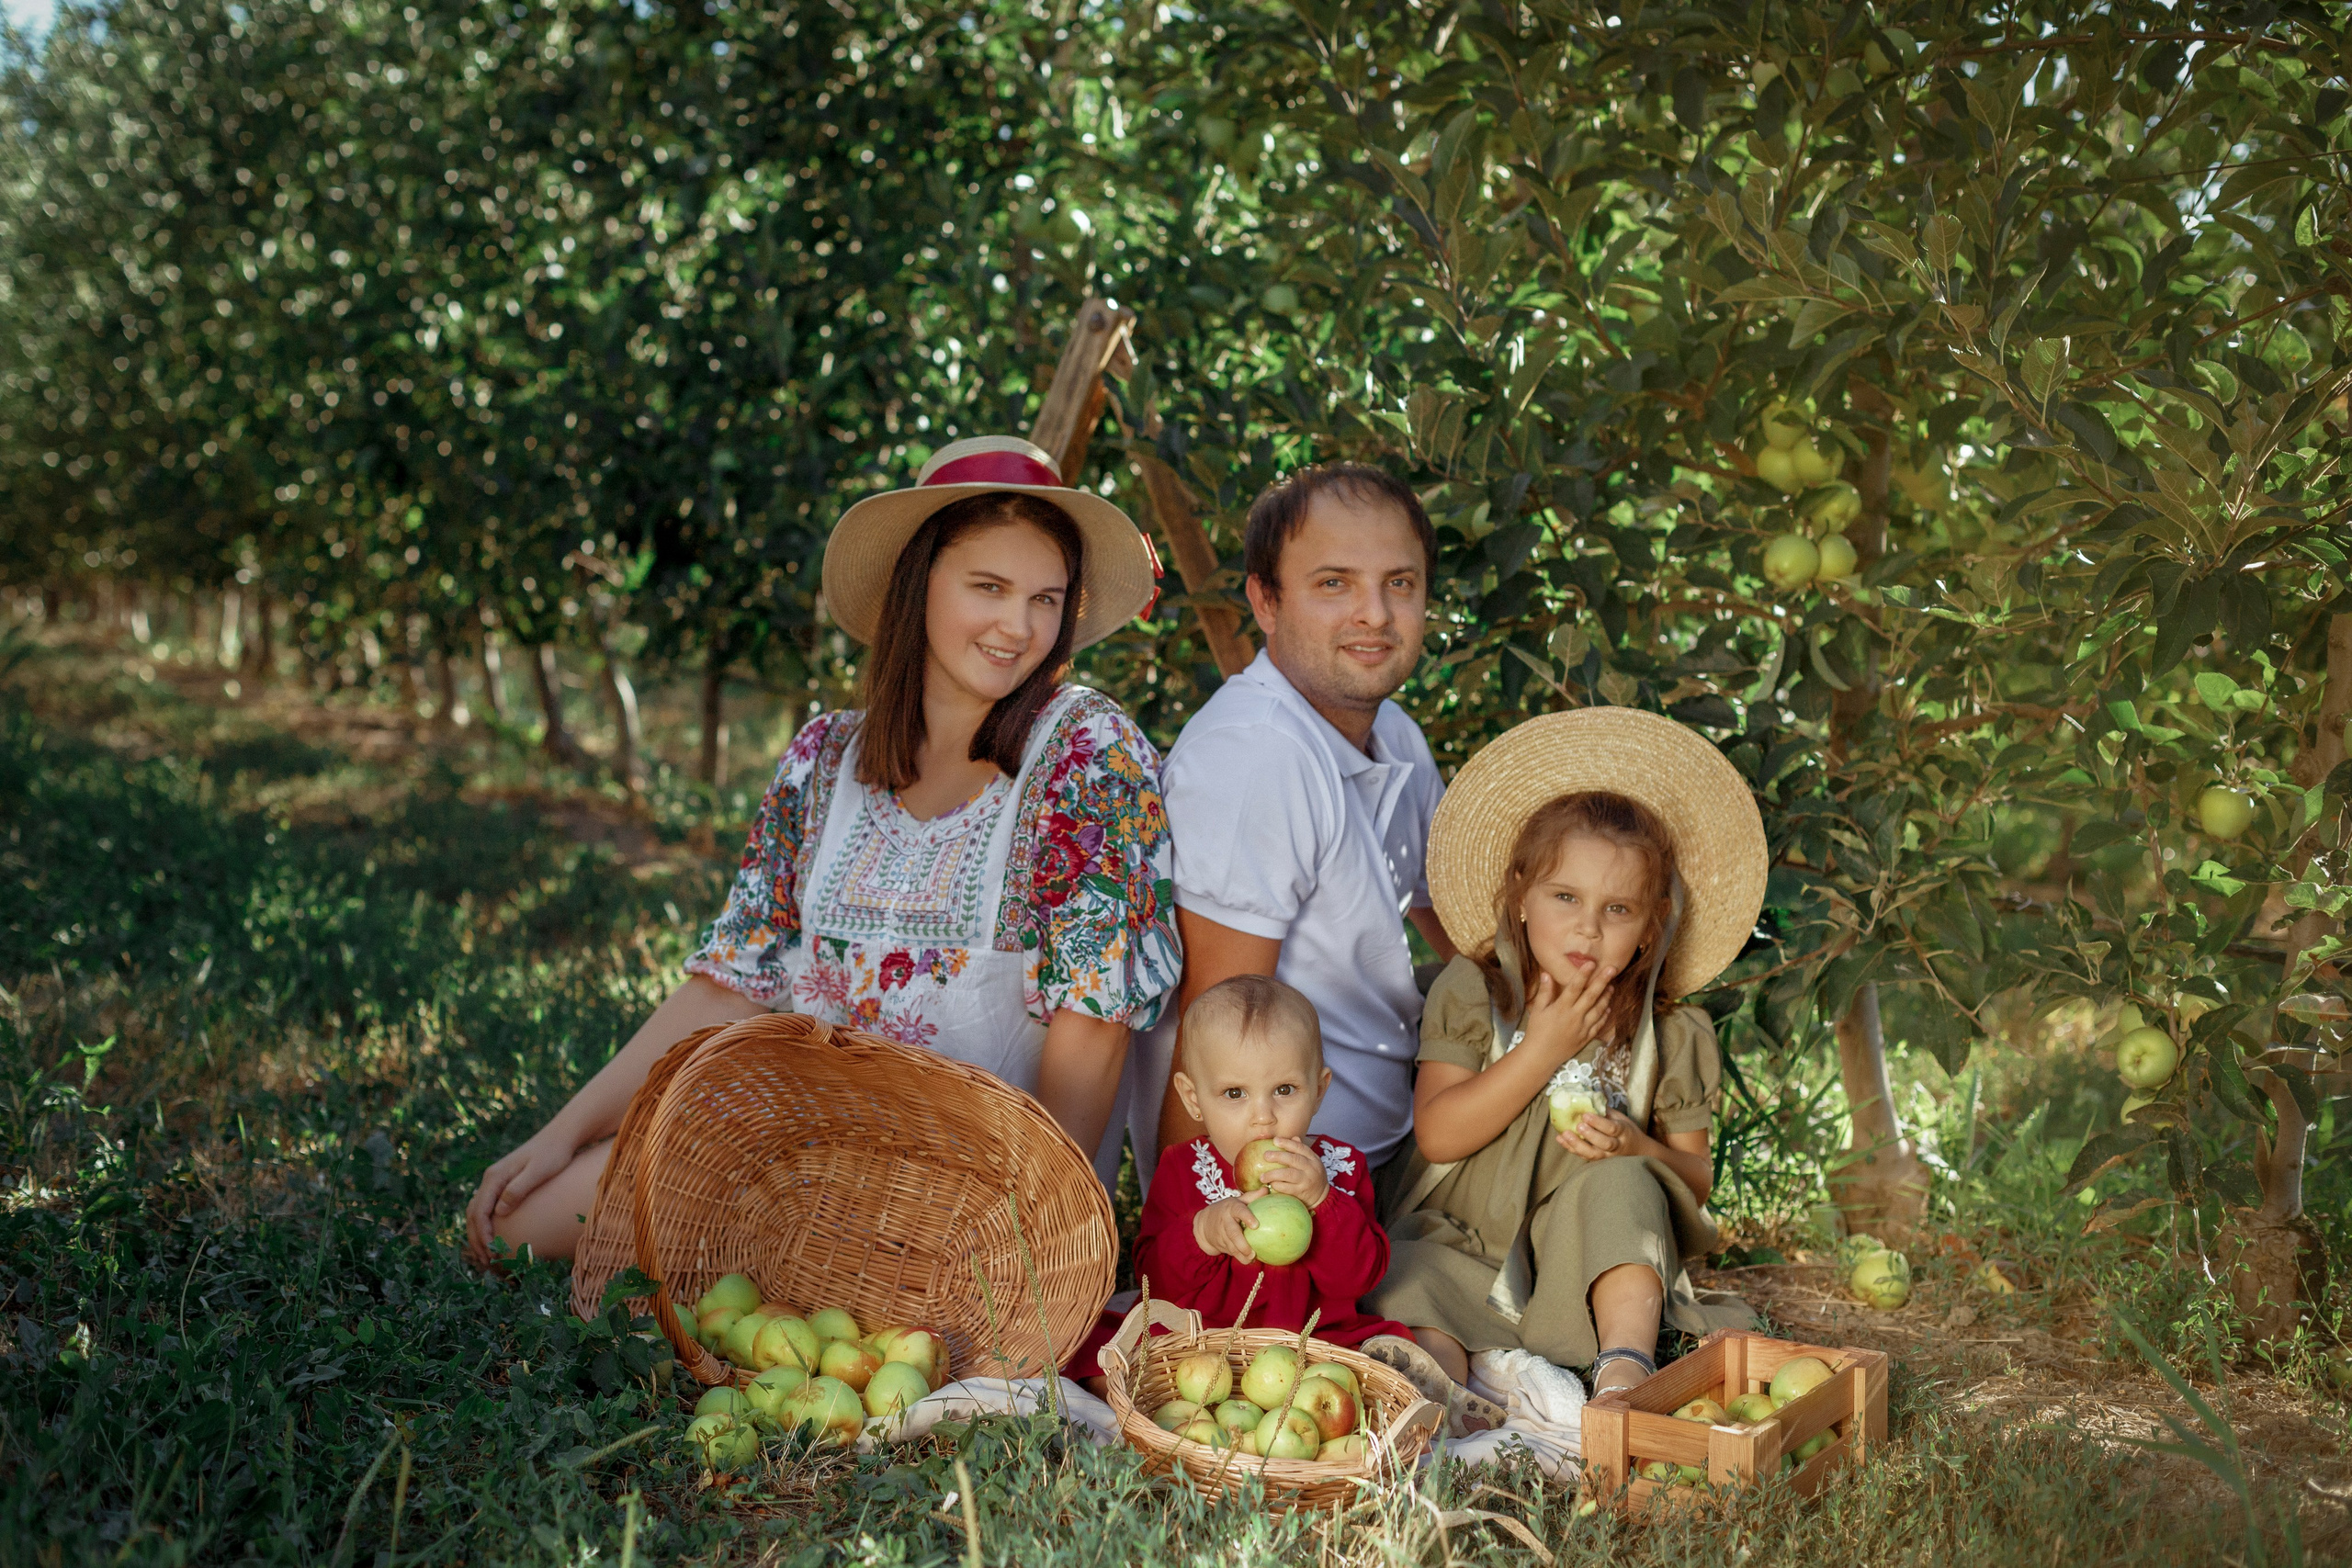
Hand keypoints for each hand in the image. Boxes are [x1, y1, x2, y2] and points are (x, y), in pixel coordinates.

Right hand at [463, 1125, 580, 1267]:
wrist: (562, 1136)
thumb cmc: (554, 1154)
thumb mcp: (539, 1171)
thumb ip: (518, 1189)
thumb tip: (499, 1211)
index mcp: (495, 1176)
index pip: (480, 1210)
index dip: (482, 1234)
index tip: (491, 1252)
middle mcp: (491, 1178)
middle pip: (474, 1213)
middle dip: (476, 1239)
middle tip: (486, 1262)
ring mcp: (496, 1180)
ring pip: (478, 1211)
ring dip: (478, 1234)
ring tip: (486, 1256)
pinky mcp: (505, 1183)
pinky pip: (487, 1207)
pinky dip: (486, 1225)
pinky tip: (494, 1238)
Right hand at [1193, 1196, 1257, 1261]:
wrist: (1205, 1222)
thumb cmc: (1228, 1210)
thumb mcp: (1237, 1201)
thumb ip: (1252, 1197)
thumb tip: (1267, 1190)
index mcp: (1231, 1208)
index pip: (1239, 1211)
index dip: (1247, 1217)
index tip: (1256, 1225)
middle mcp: (1225, 1221)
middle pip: (1233, 1233)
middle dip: (1242, 1244)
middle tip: (1252, 1252)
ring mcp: (1222, 1234)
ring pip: (1231, 1246)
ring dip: (1241, 1254)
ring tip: (1251, 1259)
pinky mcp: (1221, 1244)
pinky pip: (1231, 1252)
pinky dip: (1240, 1258)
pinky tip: (1249, 1261)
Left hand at [1254, 1136, 1329, 1208]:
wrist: (1322, 1196)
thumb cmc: (1312, 1176)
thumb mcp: (1312, 1162)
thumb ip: (1302, 1151)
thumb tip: (1293, 1137)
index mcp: (1313, 1159)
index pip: (1300, 1148)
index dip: (1287, 1143)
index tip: (1275, 1140)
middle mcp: (1311, 1169)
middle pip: (1294, 1160)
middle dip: (1278, 1156)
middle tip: (1265, 1156)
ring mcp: (1306, 1181)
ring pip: (1289, 1174)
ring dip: (1274, 1174)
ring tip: (1263, 1176)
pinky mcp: (1301, 1192)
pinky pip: (1287, 1188)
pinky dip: (1277, 1185)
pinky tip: (1271, 1184)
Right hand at [1520, 959, 1620, 1067]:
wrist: (1541, 1056)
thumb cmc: (1537, 1031)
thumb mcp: (1537, 1010)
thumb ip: (1544, 992)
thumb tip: (1547, 974)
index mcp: (1561, 1008)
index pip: (1574, 987)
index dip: (1583, 974)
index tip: (1591, 963)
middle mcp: (1574, 1016)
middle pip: (1591, 996)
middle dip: (1602, 981)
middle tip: (1612, 969)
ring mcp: (1582, 1028)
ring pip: (1598, 1009)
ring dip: (1606, 997)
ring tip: (1612, 986)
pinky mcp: (1586, 1037)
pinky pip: (1598, 1025)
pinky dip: (1605, 1015)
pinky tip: (1608, 1007)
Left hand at [1556, 1109, 1645, 1163]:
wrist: (1636, 1150)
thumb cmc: (1625, 1130)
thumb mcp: (1620, 1118)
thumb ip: (1605, 1111)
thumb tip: (1587, 1097)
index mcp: (1623, 1132)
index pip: (1612, 1128)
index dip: (1599, 1122)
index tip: (1586, 1115)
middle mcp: (1616, 1146)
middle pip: (1604, 1143)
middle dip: (1590, 1135)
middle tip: (1578, 1125)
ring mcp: (1607, 1156)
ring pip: (1593, 1154)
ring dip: (1577, 1145)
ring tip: (1564, 1134)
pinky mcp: (1598, 1160)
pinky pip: (1584, 1156)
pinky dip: (1571, 1148)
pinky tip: (1560, 1139)